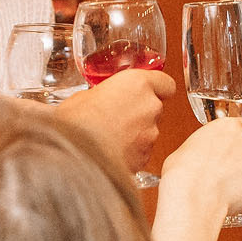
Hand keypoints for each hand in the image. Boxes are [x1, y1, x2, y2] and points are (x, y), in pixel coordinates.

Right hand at [56, 67, 172, 172]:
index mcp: (138, 84)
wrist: (77, 156)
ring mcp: (151, 134)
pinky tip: (110, 153)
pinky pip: (141, 152)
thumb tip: (96, 101)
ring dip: (134, 134)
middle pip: (155, 108)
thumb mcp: (82, 96)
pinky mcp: (145, 157)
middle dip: (140, 113)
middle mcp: (150, 107)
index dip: (157, 88)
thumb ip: (102, 96)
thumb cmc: (76, 123)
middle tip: (116, 116)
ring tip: (109, 138)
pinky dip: (130, 152)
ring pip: (148, 131)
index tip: (147, 91)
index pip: (165, 83)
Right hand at [159, 117, 241, 219]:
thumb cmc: (183, 174)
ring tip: (229, 195)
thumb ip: (205, 148)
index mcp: (229, 126)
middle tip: (230, 178)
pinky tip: (235, 206)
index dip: (236, 147)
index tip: (230, 158)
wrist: (192, 194)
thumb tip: (203, 159)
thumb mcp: (188, 148)